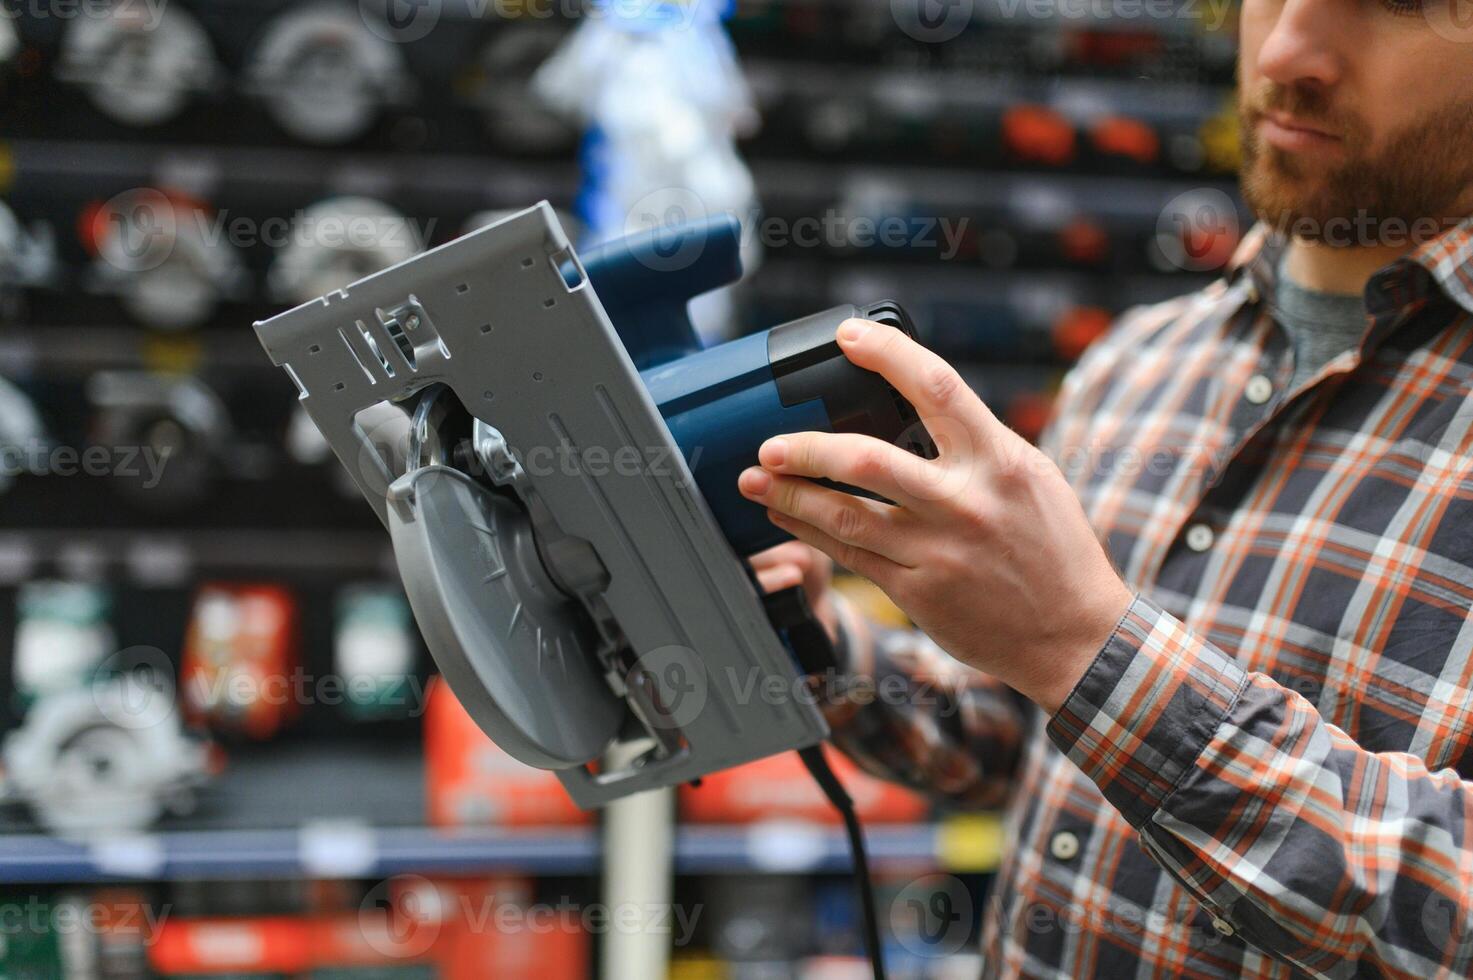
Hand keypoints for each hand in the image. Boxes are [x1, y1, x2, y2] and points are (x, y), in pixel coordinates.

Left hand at [737, 318, 1133, 714]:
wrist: (1075, 636)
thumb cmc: (1054, 549)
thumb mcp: (1030, 477)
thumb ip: (975, 444)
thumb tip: (911, 406)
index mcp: (1000, 459)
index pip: (937, 387)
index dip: (888, 354)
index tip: (847, 335)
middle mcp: (965, 502)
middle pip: (867, 461)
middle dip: (807, 448)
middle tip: (768, 444)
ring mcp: (938, 550)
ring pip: (845, 516)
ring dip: (790, 495)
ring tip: (755, 480)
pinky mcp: (918, 592)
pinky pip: (851, 557)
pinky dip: (810, 533)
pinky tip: (786, 517)